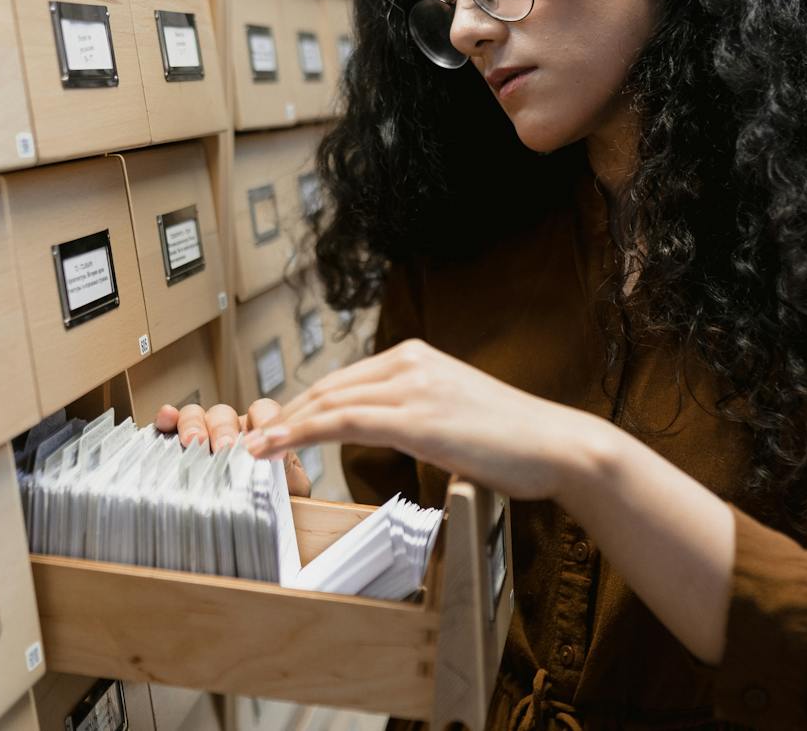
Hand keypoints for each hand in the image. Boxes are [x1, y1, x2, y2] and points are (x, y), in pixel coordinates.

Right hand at [154, 396, 311, 496]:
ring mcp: (204, 433)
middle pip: (225, 414)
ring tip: (192, 441)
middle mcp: (231, 428)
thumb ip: (290, 473)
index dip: (264, 420)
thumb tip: (283, 465)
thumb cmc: (275, 498)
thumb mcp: (291, 487)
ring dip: (194, 424)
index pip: (264, 410)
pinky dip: (167, 420)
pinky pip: (170, 426)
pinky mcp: (178, 444)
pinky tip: (165, 419)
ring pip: (197, 415)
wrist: (255, 520)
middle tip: (224, 447)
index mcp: (260, 431)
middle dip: (224, 429)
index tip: (264, 443)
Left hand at [243, 339, 603, 501]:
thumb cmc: (516, 441)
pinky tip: (275, 450)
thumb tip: (394, 432)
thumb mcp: (458, 414)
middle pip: (327, 387)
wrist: (558, 446)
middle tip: (249, 442)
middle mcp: (410, 363)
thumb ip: (420, 413)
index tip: (276, 429)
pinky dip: (301, 435)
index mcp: (418, 357)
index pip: (343, 380)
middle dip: (284, 416)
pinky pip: (342, 423)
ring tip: (249, 450)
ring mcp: (413, 388)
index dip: (303, 405)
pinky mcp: (415, 419)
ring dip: (282, 428)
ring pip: (328, 403)